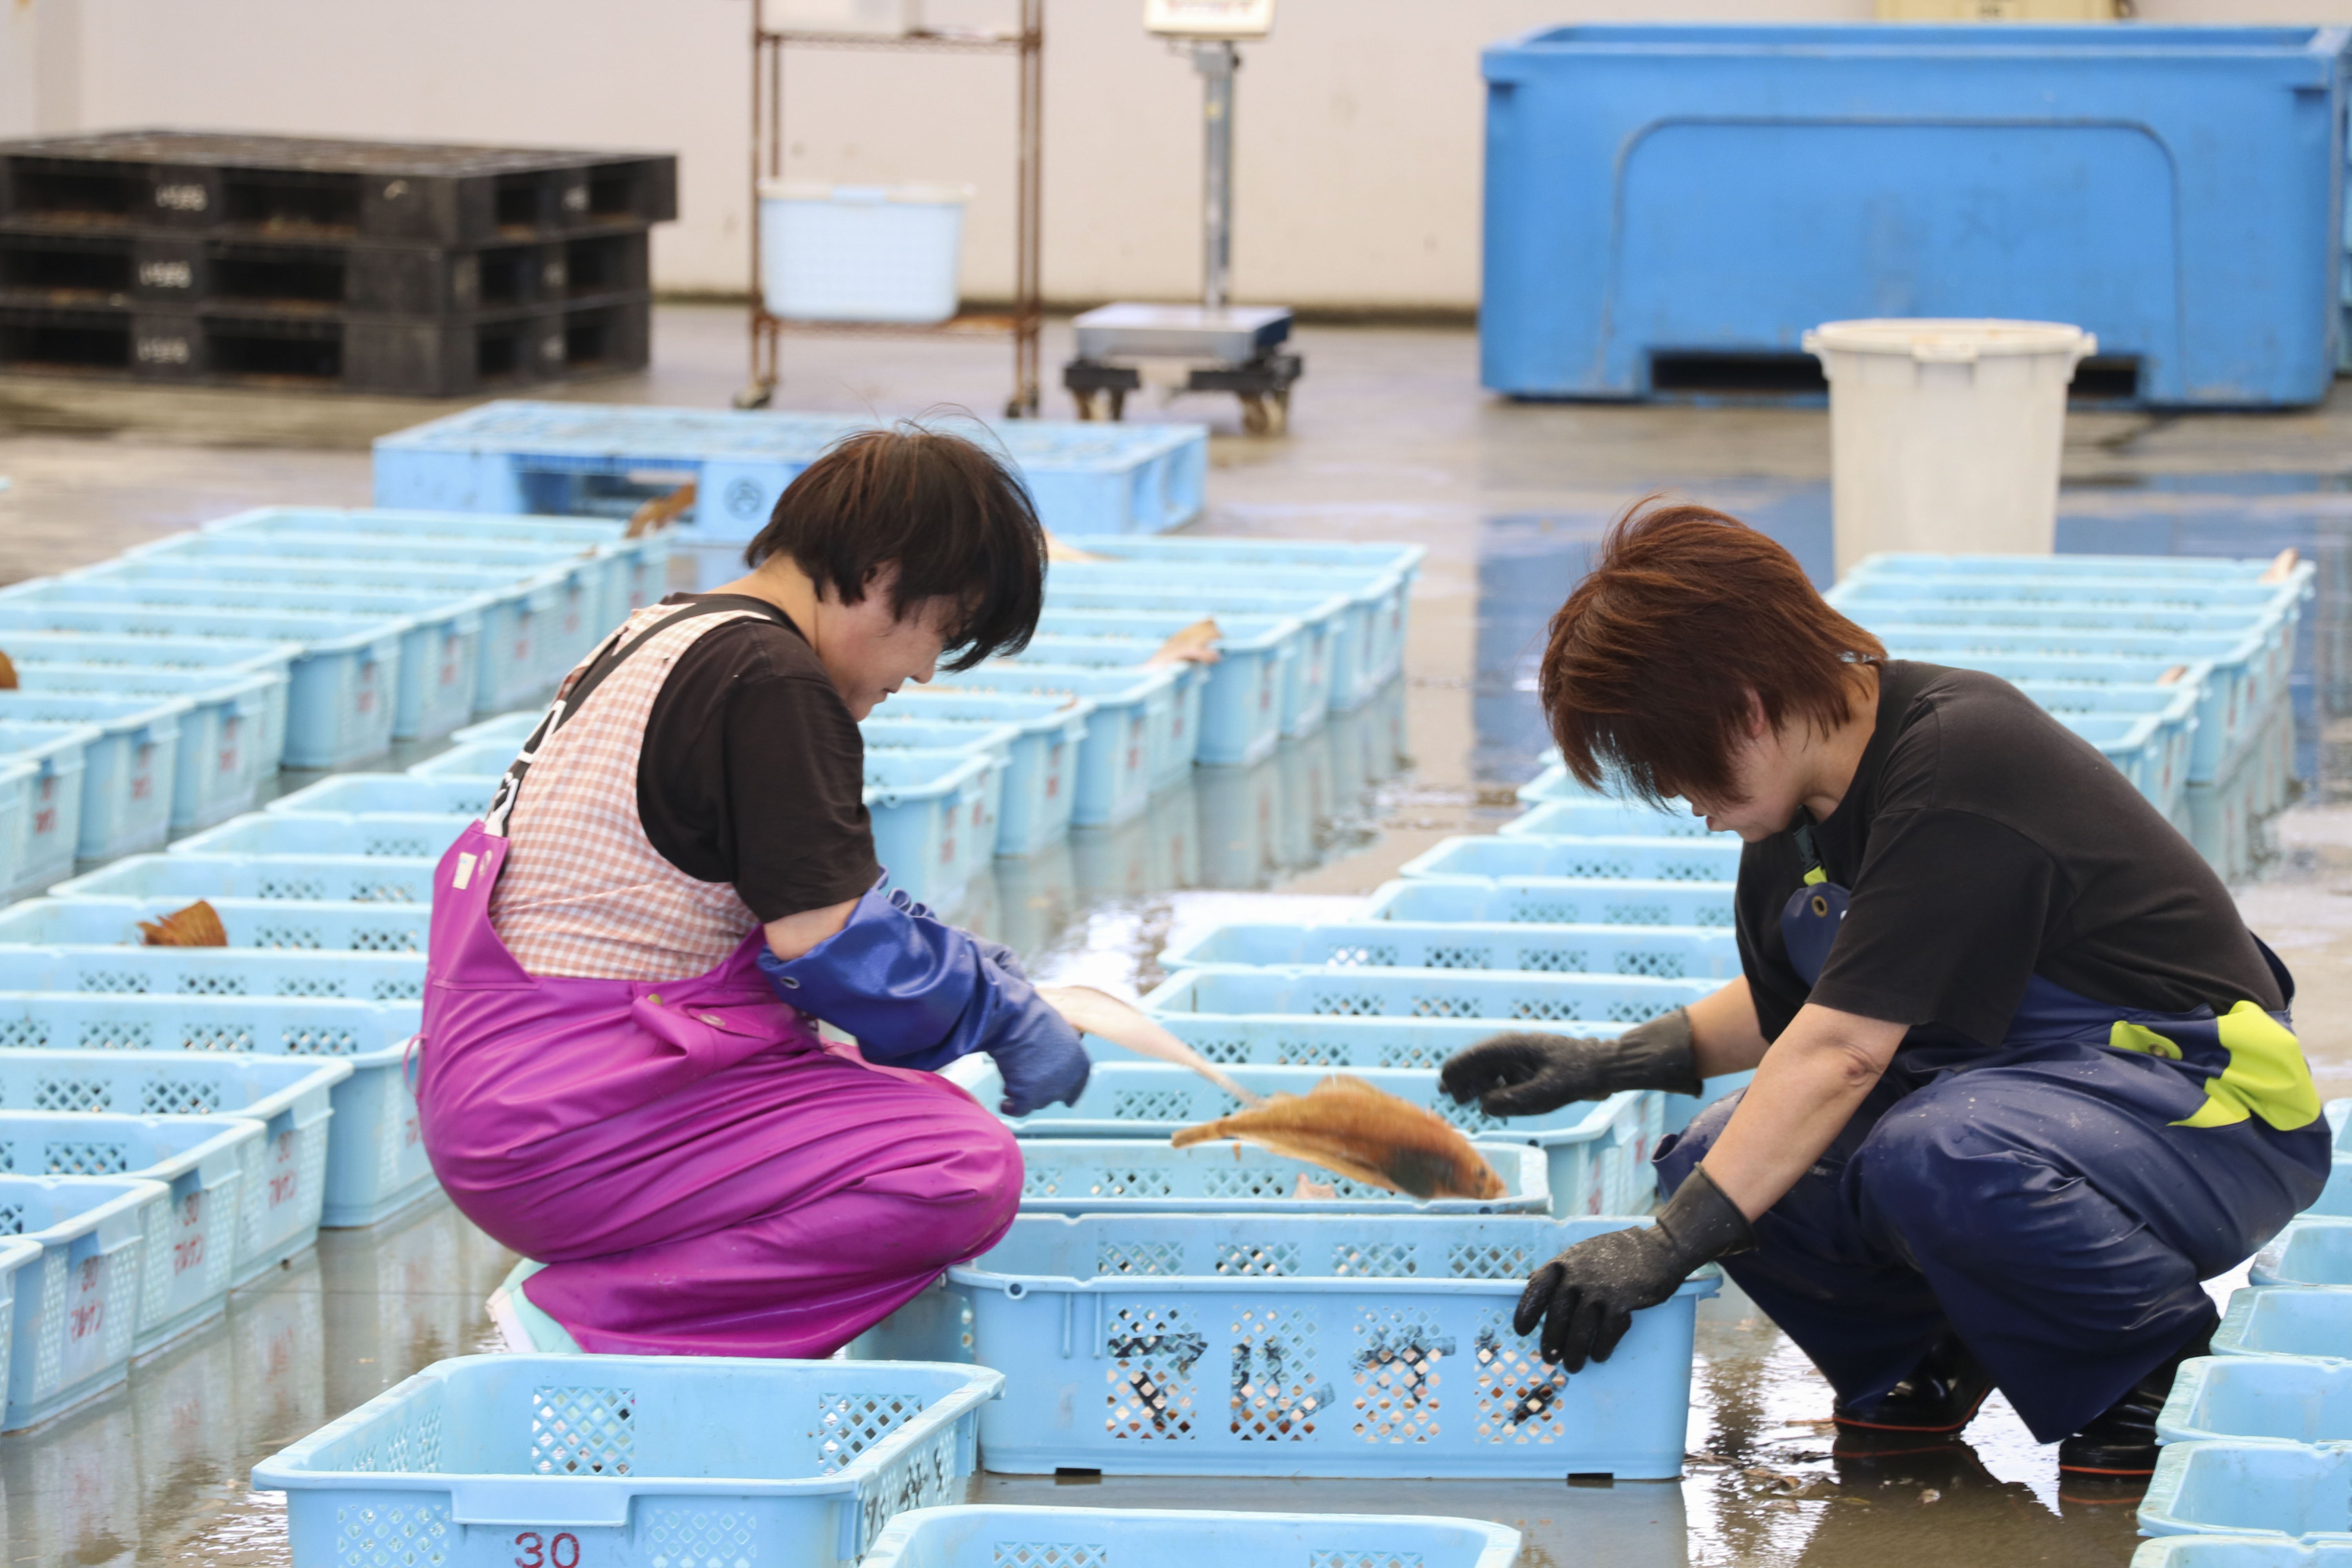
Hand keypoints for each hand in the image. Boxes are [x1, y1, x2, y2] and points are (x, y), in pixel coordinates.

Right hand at [986, 966, 1090, 1115]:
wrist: (1016, 1020)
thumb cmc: (1033, 1017)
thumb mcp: (1059, 1032)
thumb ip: (1060, 1050)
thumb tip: (1051, 1057)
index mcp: (1080, 1063)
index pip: (1078, 1084)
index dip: (1071, 1092)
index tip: (1067, 1101)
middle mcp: (1068, 1080)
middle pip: (1055, 1094)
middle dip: (1041, 1089)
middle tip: (1024, 1077)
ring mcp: (1048, 1091)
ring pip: (1036, 1101)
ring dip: (1024, 1093)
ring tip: (1010, 1077)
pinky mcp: (1028, 1098)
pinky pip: (1019, 1110)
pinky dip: (1010, 1107)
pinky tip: (1004, 1104)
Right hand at [1440, 1008, 1698, 1116]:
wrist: (1606, 1066)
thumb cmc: (1577, 1076)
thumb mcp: (1545, 1093)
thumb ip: (1512, 1101)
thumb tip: (1484, 1106)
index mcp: (1511, 1047)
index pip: (1473, 1057)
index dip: (1455, 1072)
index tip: (1443, 1086)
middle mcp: (1511, 1048)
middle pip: (1477, 1062)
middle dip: (1463, 1079)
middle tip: (1451, 1098)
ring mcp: (1520, 1055)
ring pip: (1488, 1068)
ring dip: (1477, 1083)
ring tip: (1465, 1100)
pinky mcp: (1528, 1065)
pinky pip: (1503, 1073)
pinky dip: (1493, 1085)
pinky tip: (1490, 1100)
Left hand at [1516, 1165, 1752, 1369]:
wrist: (1659, 1249)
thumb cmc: (1619, 1253)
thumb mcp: (1584, 1253)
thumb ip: (1565, 1270)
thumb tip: (1539, 1287)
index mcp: (1565, 1262)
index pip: (1537, 1287)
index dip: (1527, 1311)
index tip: (1521, 1330)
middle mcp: (1578, 1276)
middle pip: (1557, 1316)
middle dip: (1551, 1341)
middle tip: (1549, 1358)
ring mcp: (1600, 1290)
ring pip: (1580, 1330)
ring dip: (1574, 1352)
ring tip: (1572, 1366)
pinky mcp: (1622, 1303)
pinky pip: (1606, 1334)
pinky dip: (1601, 1348)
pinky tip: (1599, 1356)